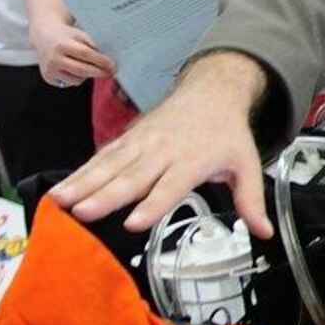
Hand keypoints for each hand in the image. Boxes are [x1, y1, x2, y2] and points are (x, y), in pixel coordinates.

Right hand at [28, 15, 116, 88]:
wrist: (44, 36)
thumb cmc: (66, 35)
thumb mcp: (79, 34)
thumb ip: (92, 45)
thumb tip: (110, 59)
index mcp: (62, 44)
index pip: (85, 54)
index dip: (101, 61)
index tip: (113, 65)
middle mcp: (54, 58)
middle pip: (82, 70)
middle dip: (99, 72)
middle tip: (111, 72)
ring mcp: (50, 70)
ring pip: (77, 80)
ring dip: (88, 75)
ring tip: (90, 67)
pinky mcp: (48, 78)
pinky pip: (69, 83)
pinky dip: (77, 78)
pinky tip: (76, 69)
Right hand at [49, 54, 270, 236]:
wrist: (211, 92)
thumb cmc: (227, 134)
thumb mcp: (247, 164)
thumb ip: (251, 199)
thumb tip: (264, 232)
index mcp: (192, 160)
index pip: (170, 186)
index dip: (153, 204)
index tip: (134, 222)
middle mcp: (162, 152)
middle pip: (131, 177)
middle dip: (106, 196)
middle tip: (83, 213)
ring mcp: (141, 144)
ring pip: (109, 166)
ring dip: (83, 184)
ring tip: (60, 202)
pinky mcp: (127, 140)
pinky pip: (101, 157)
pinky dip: (80, 173)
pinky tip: (61, 189)